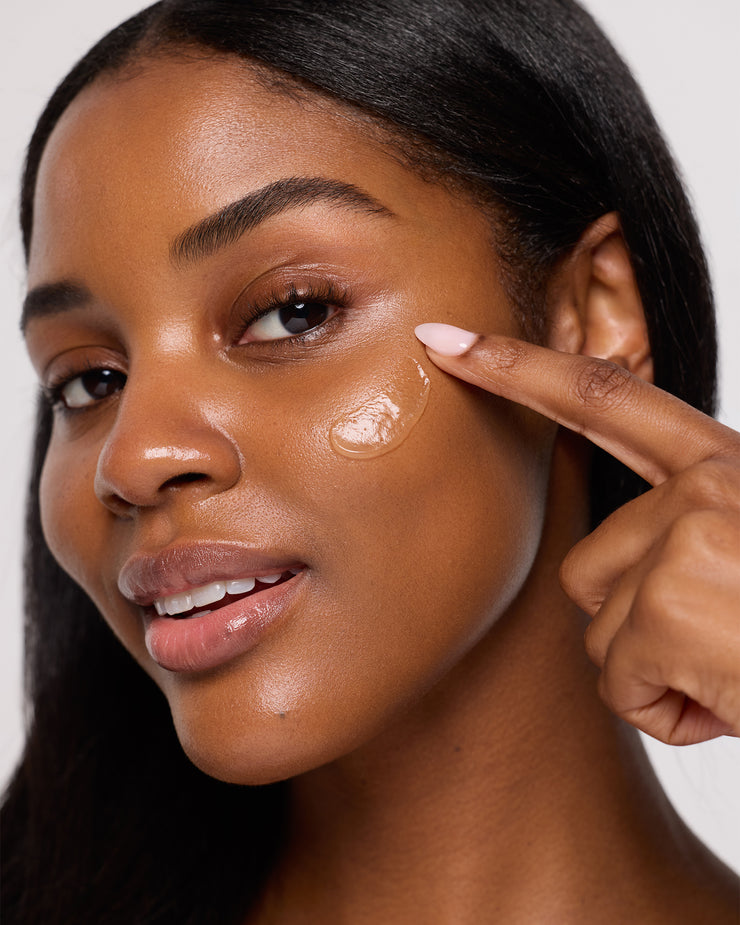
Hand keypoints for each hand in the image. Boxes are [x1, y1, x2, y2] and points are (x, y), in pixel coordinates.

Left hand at [416, 323, 739, 744]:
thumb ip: (687, 525)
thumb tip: (631, 564)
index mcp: (724, 465)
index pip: (600, 397)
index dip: (517, 369)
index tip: (444, 342)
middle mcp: (700, 489)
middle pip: (586, 565)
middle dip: (634, 621)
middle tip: (724, 638)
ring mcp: (682, 541)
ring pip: (600, 631)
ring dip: (662, 670)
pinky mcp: (666, 608)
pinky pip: (622, 686)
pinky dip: (674, 713)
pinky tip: (736, 701)